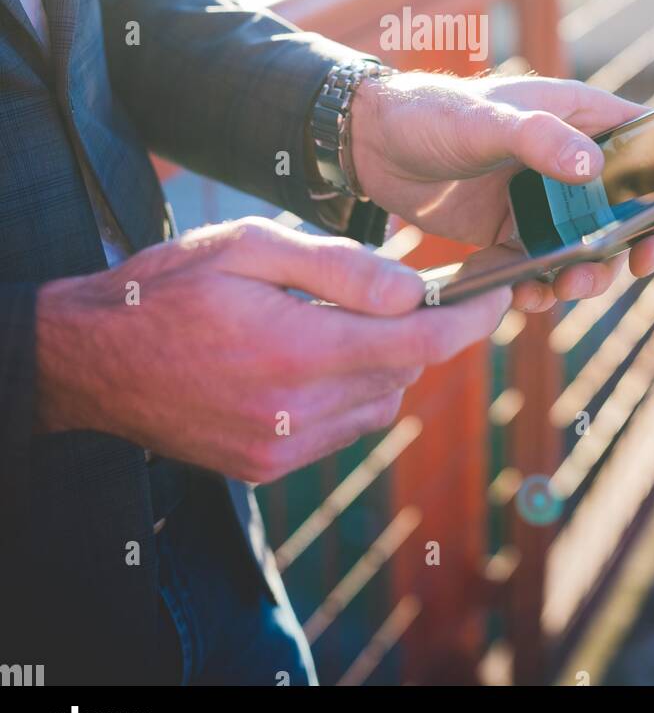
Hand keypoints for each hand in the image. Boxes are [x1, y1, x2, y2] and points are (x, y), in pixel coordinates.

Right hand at [35, 217, 510, 482]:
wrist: (95, 358)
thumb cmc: (171, 284)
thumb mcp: (249, 244)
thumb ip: (338, 266)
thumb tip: (415, 289)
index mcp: (296, 349)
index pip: (419, 342)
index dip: (472, 319)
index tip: (499, 294)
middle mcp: (295, 412)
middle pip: (404, 373)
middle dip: (416, 329)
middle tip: (398, 289)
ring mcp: (280, 449)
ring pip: (379, 406)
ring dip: (382, 363)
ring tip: (336, 321)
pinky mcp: (266, 468)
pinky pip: (342, 429)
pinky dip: (349, 393)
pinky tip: (311, 357)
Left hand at [352, 72, 653, 311]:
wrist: (370, 145)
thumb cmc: (432, 111)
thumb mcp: (485, 120)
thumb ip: (538, 138)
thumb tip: (593, 167)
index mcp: (580, 116)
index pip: (651, 147)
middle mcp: (569, 160)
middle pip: (629, 210)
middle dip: (632, 246)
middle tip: (627, 271)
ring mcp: (543, 200)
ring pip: (588, 247)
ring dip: (586, 275)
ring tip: (562, 287)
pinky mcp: (511, 233)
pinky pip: (541, 268)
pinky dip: (539, 287)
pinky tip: (522, 293)